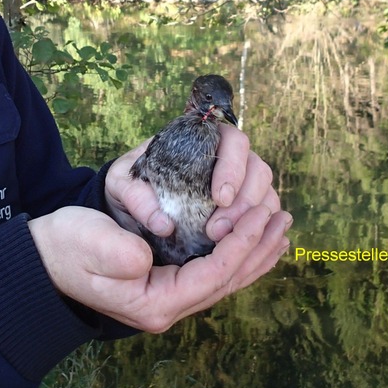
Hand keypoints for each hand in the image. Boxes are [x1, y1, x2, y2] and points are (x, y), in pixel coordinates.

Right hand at [28, 202, 290, 331]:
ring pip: (227, 278)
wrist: (46, 259)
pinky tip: (252, 240)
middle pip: (229, 279)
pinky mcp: (169, 281)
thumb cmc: (68, 247)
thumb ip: (121, 252)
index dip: (242, 242)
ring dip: (256, 252)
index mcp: (155, 301)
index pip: (214, 273)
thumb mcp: (90, 245)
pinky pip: (215, 271)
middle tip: (284, 219)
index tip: (261, 213)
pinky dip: (239, 255)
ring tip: (280, 229)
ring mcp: (170, 296)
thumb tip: (155, 248)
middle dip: (259, 248)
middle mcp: (169, 305)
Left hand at [103, 124, 280, 241]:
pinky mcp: (243, 212)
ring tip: (222, 242)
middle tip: (217, 230)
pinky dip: (257, 232)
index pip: (234, 142)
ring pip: (265, 195)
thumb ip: (135, 195)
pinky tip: (239, 249)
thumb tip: (163, 224)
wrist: (129, 206)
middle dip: (245, 202)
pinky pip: (263, 218)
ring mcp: (241, 185)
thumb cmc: (130, 184)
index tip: (219, 197)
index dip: (233, 168)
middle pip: (258, 170)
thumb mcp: (122, 184)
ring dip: (252, 220)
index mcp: (205, 139)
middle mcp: (229, 159)